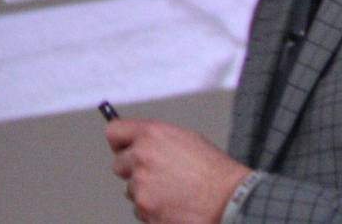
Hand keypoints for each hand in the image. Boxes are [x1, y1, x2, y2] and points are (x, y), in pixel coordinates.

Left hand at [106, 119, 251, 223]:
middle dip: (133, 169)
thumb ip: (158, 141)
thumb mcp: (188, 140)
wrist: (227, 199)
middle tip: (156, 173)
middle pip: (118, 163)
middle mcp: (141, 157)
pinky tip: (173, 202)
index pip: (115, 131)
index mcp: (153, 135)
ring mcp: (141, 185)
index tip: (123, 146)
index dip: (120, 140)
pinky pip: (139, 208)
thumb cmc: (214, 171)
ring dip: (145, 190)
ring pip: (131, 188)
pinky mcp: (143, 209)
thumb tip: (144, 145)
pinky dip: (152, 208)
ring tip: (173, 190)